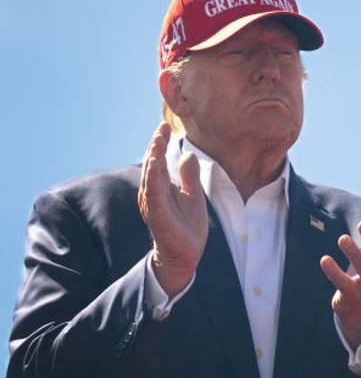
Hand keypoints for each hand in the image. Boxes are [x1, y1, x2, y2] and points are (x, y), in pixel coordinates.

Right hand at [138, 122, 207, 296]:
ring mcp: (154, 203)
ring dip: (153, 158)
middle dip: (156, 145)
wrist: (186, 252)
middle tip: (161, 128)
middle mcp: (153, 192)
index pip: (160, 160)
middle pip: (153, 164)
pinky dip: (153, 179)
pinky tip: (155, 165)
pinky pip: (153, 194)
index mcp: (162, 186)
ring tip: (157, 141)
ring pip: (151, 176)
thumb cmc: (187, 224)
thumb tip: (187, 155)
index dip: (161, 143)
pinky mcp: (158, 215)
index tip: (166, 125)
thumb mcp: (193, 195)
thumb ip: (188, 176)